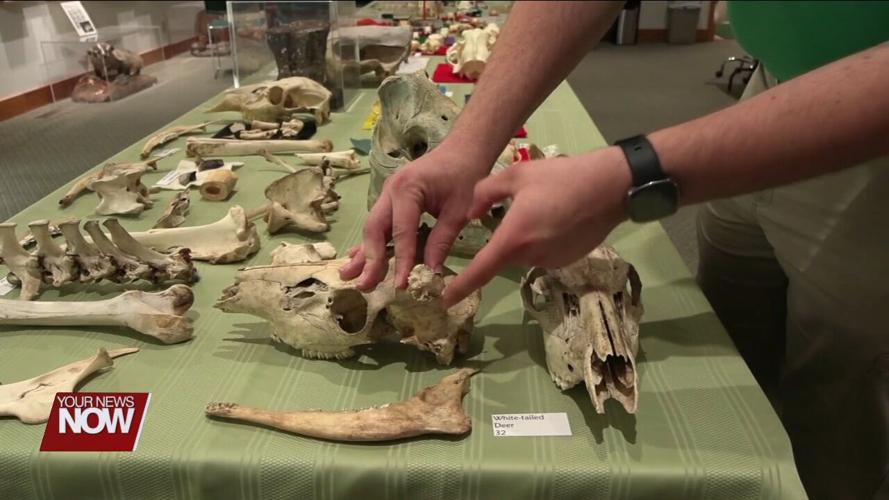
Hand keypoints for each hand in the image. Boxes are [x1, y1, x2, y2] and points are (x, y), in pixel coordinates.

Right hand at [340, 142, 491, 289]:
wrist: (464, 149)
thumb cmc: (465, 176)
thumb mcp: (459, 211)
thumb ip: (442, 241)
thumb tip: (430, 274)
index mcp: (407, 189)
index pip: (401, 233)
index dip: (400, 261)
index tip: (400, 285)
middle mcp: (390, 190)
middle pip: (375, 229)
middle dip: (370, 259)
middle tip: (364, 285)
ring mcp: (387, 194)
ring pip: (372, 227)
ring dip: (363, 253)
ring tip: (348, 276)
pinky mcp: (390, 200)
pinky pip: (379, 223)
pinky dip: (371, 243)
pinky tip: (358, 259)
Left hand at [442, 146, 631, 306]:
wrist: (610, 188)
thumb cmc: (561, 178)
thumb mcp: (516, 175)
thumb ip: (485, 194)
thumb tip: (471, 213)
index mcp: (513, 238)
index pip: (480, 270)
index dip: (461, 287)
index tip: (445, 299)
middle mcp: (530, 257)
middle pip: (503, 256)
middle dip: (505, 238)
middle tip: (520, 208)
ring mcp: (551, 262)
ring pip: (524, 254)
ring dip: (524, 238)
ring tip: (543, 208)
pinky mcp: (567, 262)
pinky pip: (543, 254)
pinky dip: (542, 241)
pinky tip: (557, 219)